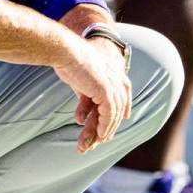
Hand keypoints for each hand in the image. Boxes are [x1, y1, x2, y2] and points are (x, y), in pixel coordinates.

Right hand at [54, 35, 131, 153]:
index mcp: (114, 69)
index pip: (125, 90)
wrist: (67, 51)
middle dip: (111, 123)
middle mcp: (117, 77)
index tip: (125, 116)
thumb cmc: (69, 59)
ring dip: (105, 130)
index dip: (125, 104)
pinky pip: (108, 115)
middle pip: (119, 105)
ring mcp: (112, 85)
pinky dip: (104, 127)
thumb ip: (87, 88)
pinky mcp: (106, 92)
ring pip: (113, 114)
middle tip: (104, 137)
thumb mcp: (83, 74)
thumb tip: (85, 99)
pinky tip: (99, 136)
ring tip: (98, 141)